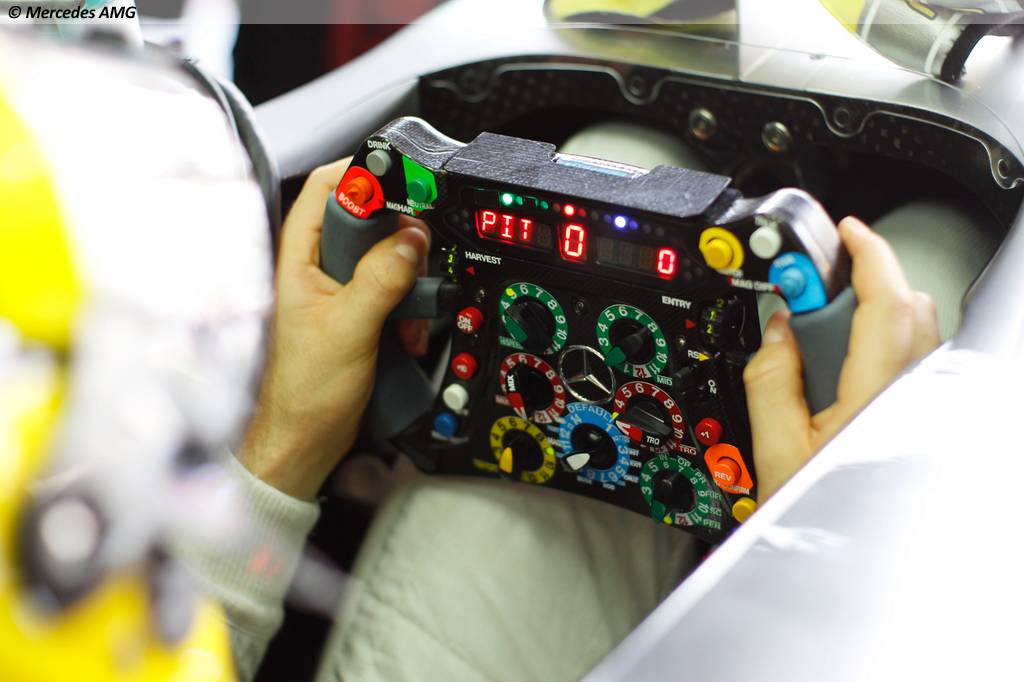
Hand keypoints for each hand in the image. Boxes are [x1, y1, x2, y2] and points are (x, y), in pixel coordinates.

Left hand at [238, 159, 429, 499]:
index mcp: (300, 254)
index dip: (367, 176)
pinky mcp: (359, 309)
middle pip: (370, 218)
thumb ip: (379, 279)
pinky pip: (395, 288)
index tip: (406, 185)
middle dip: (402, 240)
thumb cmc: (302, 392)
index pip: (331, 186)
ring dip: (410, 280)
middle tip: (414, 263)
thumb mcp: (347, 329)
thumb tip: (410, 240)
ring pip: (388, 255)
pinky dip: (410, 305)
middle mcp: (318, 264)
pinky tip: (406, 331)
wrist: (305, 439)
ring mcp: (340, 287)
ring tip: (408, 311)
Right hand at [744, 216, 939, 503]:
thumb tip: (777, 328)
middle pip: (904, 305)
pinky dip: (877, 342)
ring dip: (869, 313)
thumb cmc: (820, 515)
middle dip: (860, 282)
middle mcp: (913, 393)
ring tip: (820, 342)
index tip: (843, 231)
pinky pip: (910, 355)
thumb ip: (771, 378)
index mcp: (876, 396)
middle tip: (810, 294)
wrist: (851, 564)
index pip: (884, 302)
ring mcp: (923, 402)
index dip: (867, 255)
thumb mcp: (774, 448)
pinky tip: (842, 369)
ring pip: (912, 328)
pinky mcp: (921, 411)